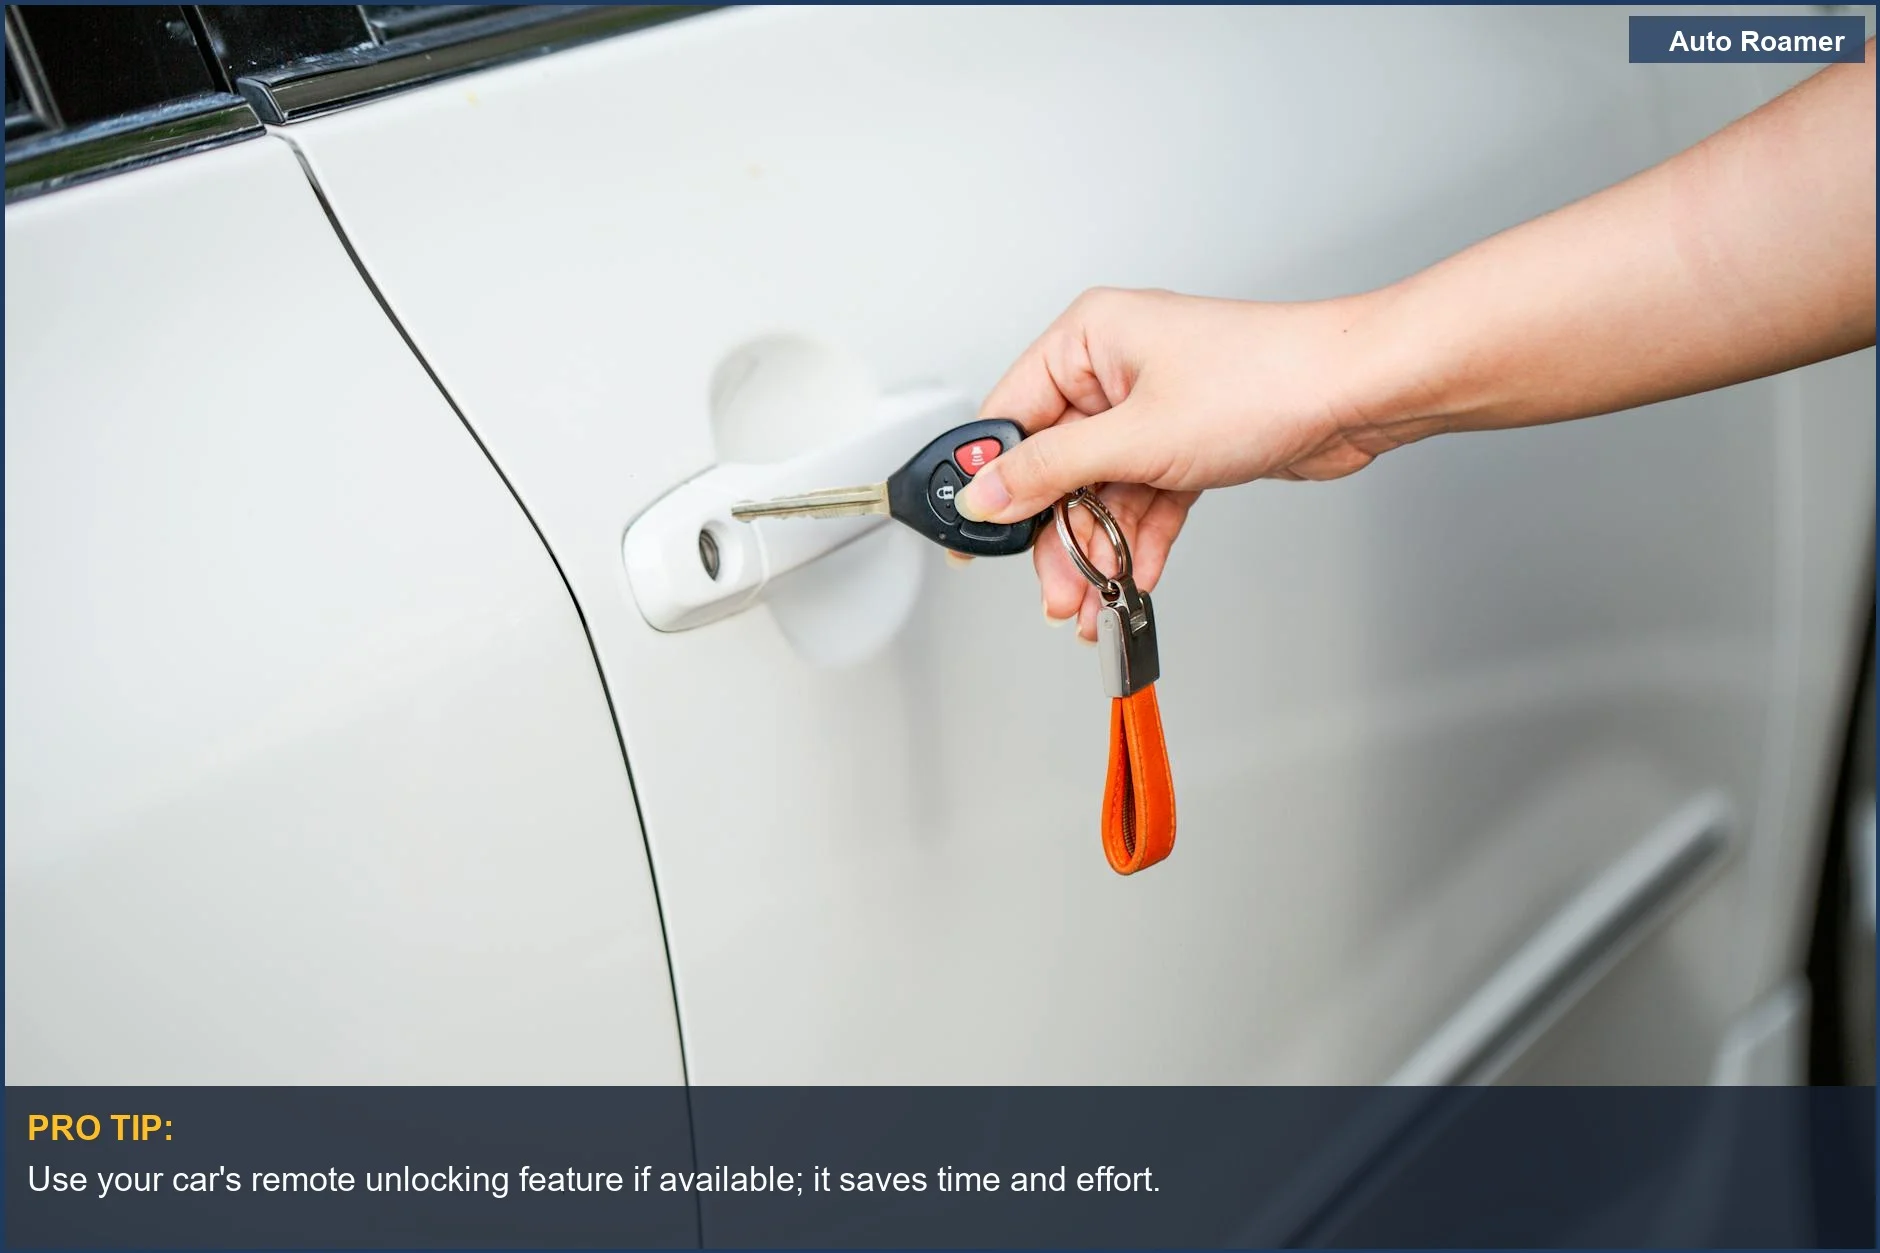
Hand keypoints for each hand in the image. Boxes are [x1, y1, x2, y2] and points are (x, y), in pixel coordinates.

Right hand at [957, 287, 1412, 639]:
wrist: (1358, 393)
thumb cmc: (1266, 380)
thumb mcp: (1136, 437)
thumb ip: (1050, 471)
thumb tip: (986, 494)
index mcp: (1089, 338)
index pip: (1012, 415)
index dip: (992, 482)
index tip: (976, 537)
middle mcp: (1116, 368)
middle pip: (1056, 465)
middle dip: (1057, 535)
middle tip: (1054, 590)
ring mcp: (1154, 408)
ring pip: (1102, 491)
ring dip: (1099, 550)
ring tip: (1094, 602)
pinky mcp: (1188, 442)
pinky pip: (1144, 498)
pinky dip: (1139, 539)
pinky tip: (1136, 577)